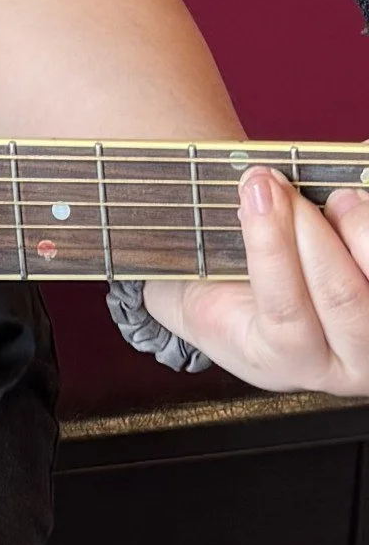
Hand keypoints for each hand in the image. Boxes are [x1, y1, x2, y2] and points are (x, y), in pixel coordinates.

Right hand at [144, 168, 368, 393]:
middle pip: (340, 300)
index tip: (255, 190)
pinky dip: (368, 228)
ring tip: (333, 196)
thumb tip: (234, 190)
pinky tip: (353, 203)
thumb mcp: (194, 277)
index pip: (285, 313)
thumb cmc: (224, 289)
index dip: (272, 247)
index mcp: (278, 360)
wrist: (259, 313)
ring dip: (357, 230)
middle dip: (308, 227)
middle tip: (279, 180)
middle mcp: (339, 364)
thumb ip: (192, 250)